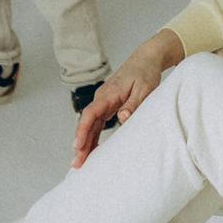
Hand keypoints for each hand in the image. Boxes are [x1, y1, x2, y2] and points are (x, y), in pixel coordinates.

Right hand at [73, 30, 183, 163]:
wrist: (146, 59)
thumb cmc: (145, 73)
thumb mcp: (144, 88)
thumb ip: (132, 104)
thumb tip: (121, 118)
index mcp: (108, 94)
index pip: (90, 114)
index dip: (82, 130)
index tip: (77, 145)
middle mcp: (101, 98)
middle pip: (86, 123)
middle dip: (80, 143)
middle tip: (76, 163)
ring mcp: (103, 102)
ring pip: (90, 125)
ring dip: (84, 142)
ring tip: (80, 162)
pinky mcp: (108, 105)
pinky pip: (97, 123)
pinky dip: (92, 136)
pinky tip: (90, 150)